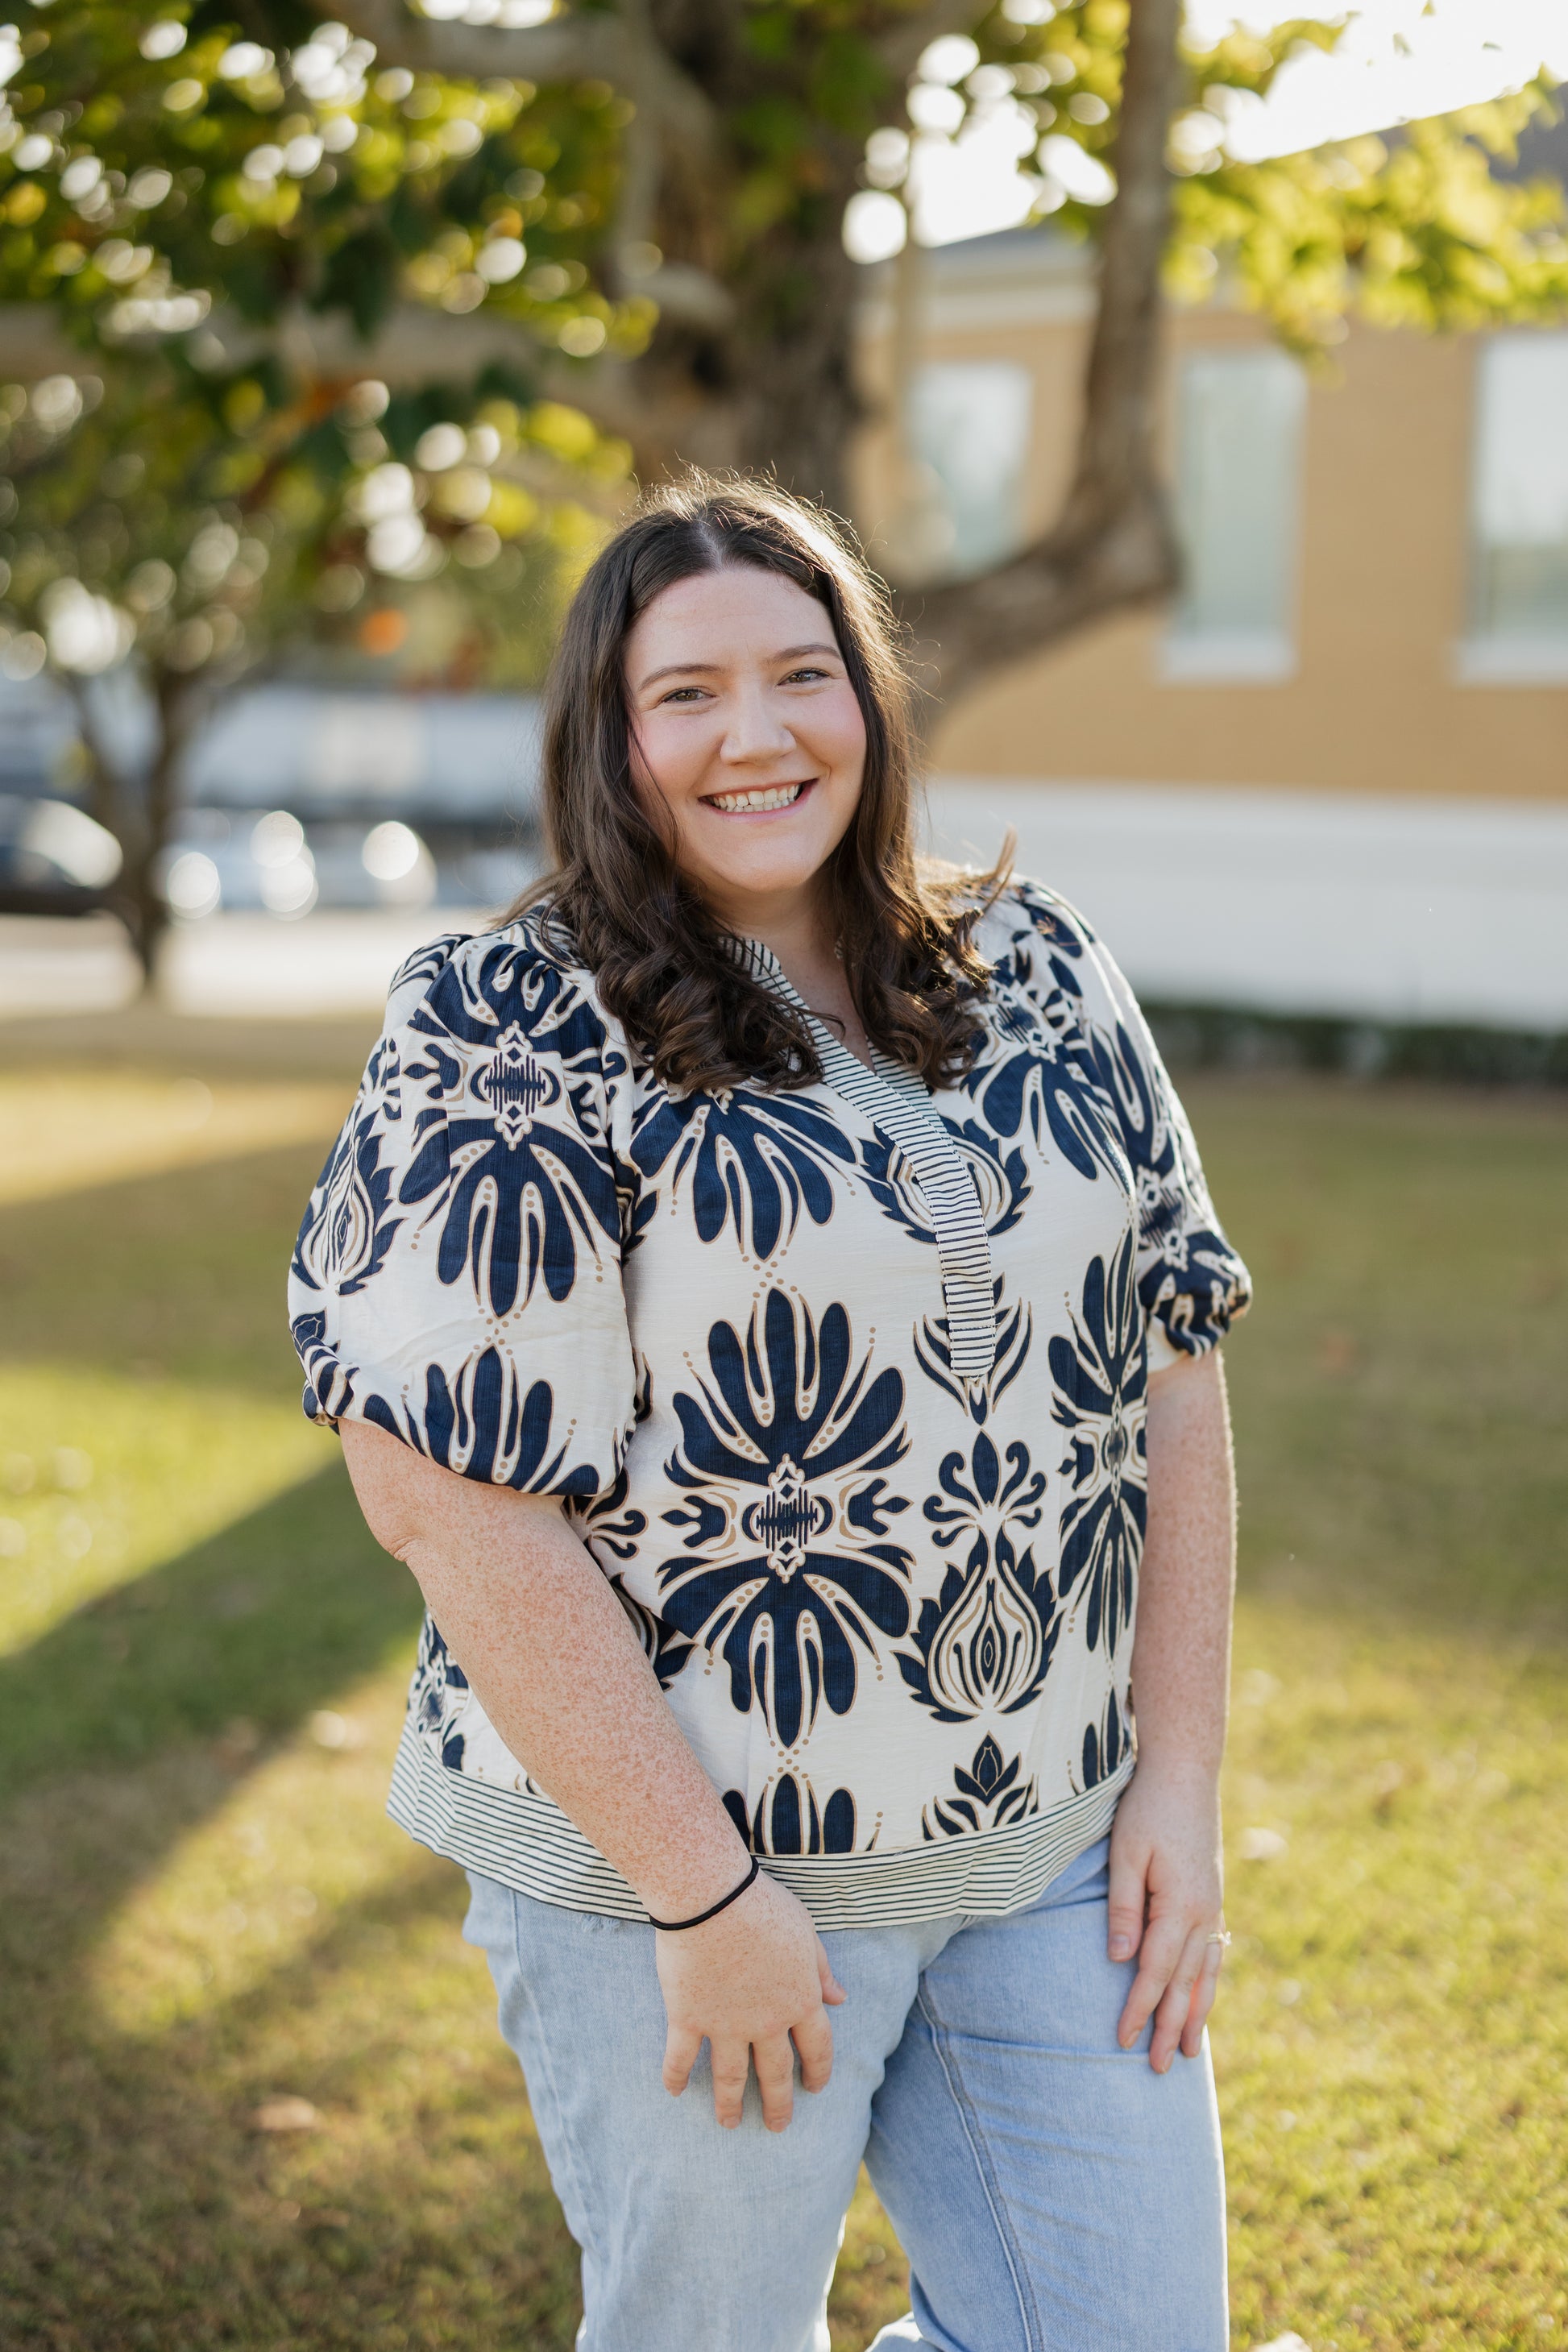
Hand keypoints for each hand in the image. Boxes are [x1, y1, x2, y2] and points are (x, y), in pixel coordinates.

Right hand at [656, 1869, 845, 2131]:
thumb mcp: (805, 1932)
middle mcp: (767, 2022)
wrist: (711, 1896)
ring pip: (730, 2078)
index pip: (817, 2048)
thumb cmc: (762, 1904)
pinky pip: (681, 2057)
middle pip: (776, 2073)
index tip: (815, 2088)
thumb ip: (821, 1970)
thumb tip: (840, 1998)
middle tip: (777, 2126)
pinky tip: (674, 2092)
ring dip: (730, 2105)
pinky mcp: (688, 2018)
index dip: (818, 2071)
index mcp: (801, 1999)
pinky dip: (675, 2077)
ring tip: (730, 2124)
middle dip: (778, 2104)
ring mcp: (726, 2025)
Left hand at [1107, 1762, 1225, 2073]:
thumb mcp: (1125, 1852)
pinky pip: (1213, 1953)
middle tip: (1160, 2070)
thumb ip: (1124, 1906)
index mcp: (1180, 1905)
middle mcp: (1203, 1914)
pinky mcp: (1212, 1898)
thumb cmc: (1147, 1808)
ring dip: (1196, 2014)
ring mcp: (1213, 1907)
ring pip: (1206, 1974)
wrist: (1186, 1772)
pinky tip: (1202, 1998)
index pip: (1155, 1972)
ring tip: (1190, 2053)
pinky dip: (1208, 1983)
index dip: (1138, 2009)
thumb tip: (1121, 1960)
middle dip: (1171, 2028)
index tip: (1122, 2041)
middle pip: (1185, 1984)